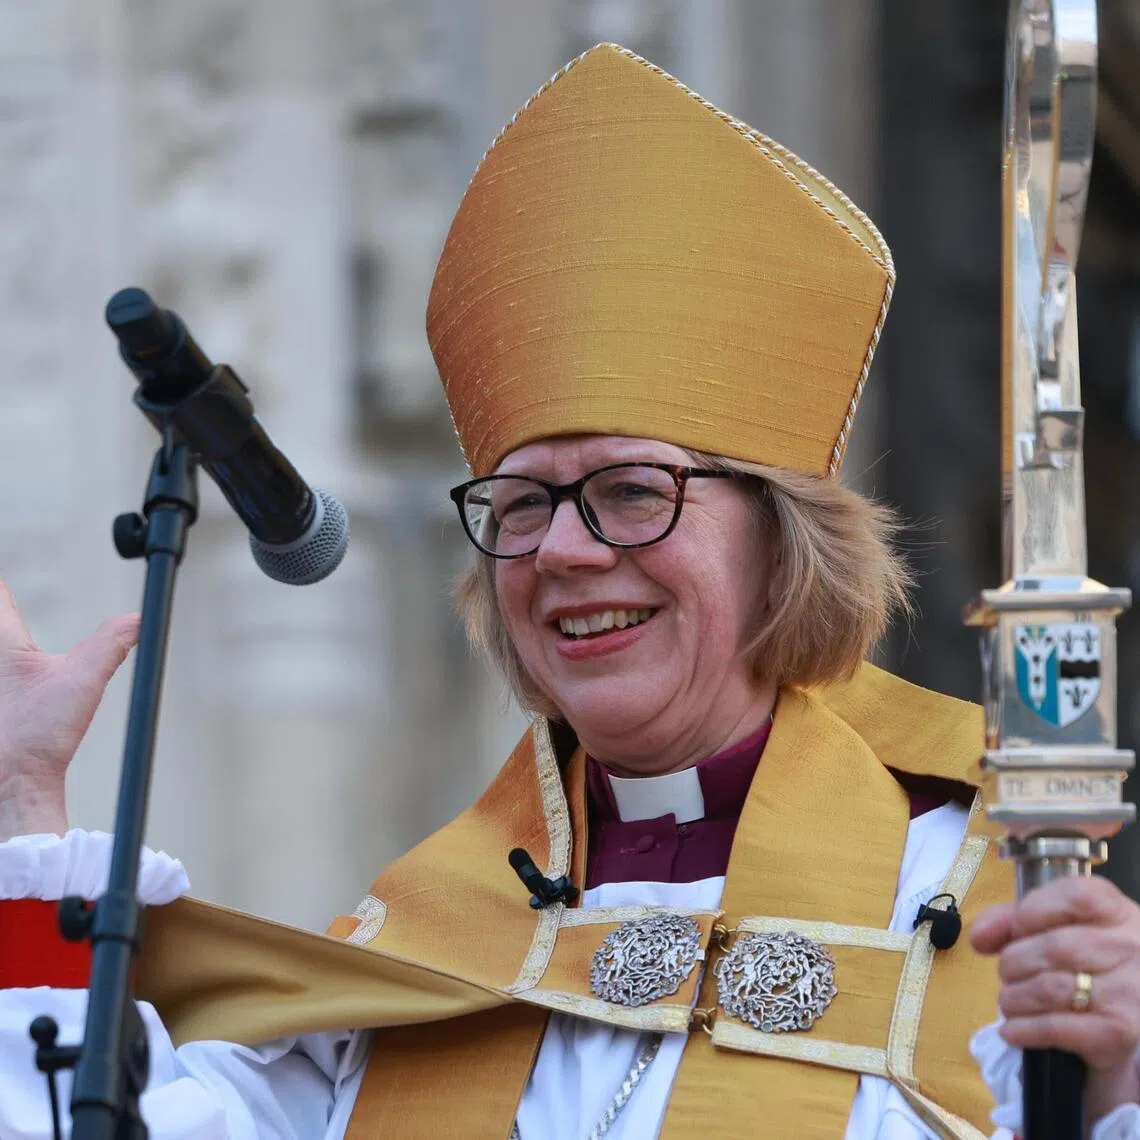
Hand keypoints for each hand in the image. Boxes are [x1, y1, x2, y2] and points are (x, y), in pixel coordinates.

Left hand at [0, 578, 138, 839]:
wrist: (8, 784)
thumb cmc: (33, 737)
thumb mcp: (83, 682)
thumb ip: (112, 643)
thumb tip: (138, 620)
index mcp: (3, 642)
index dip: (5, 590)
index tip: (10, 586)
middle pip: (0, 626)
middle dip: (8, 623)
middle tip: (14, 616)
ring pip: (2, 653)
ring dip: (13, 662)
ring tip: (22, 679)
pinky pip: (2, 685)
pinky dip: (9, 685)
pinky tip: (17, 700)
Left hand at [971, 875, 1139, 1122]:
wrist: (1125, 1011)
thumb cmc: (1084, 960)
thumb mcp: (1056, 926)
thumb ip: (1014, 919)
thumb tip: (978, 936)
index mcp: (1116, 911)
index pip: (1074, 896)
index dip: (1031, 912)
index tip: (1017, 929)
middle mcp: (1130, 947)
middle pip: (1054, 947)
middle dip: (1014, 962)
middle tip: (1009, 973)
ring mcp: (1128, 992)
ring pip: (1050, 988)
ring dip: (1014, 997)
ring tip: (1010, 1001)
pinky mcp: (1118, 1033)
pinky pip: (1057, 1028)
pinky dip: (1023, 1029)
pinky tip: (1014, 1030)